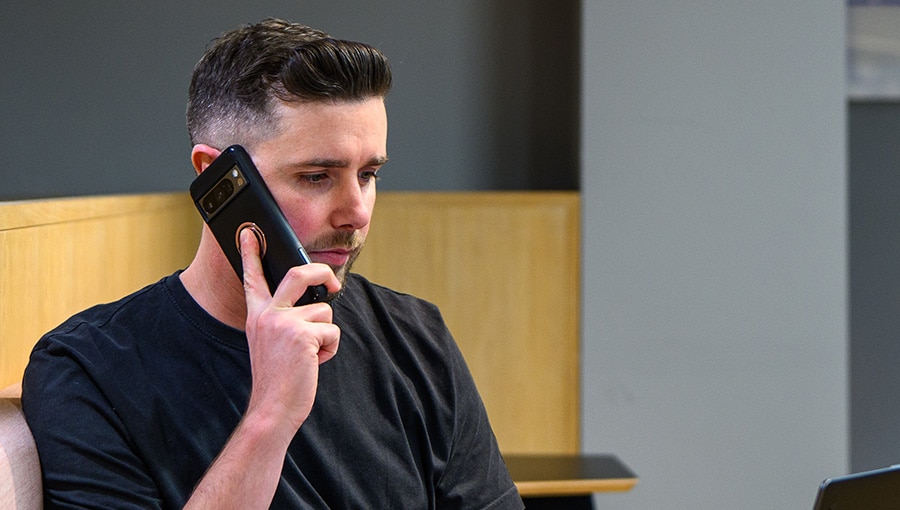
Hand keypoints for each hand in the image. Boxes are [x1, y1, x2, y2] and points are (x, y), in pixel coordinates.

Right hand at [238, 228, 341, 432]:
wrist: (273, 407)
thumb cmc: (278, 378)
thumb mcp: (270, 343)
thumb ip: (283, 320)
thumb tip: (316, 302)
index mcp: (257, 315)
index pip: (253, 277)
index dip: (250, 252)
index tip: (249, 231)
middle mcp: (268, 315)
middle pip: (299, 274)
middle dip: (322, 272)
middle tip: (332, 283)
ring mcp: (284, 323)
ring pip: (324, 311)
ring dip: (325, 334)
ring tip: (310, 356)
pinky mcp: (303, 335)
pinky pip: (332, 331)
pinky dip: (330, 349)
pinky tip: (314, 363)